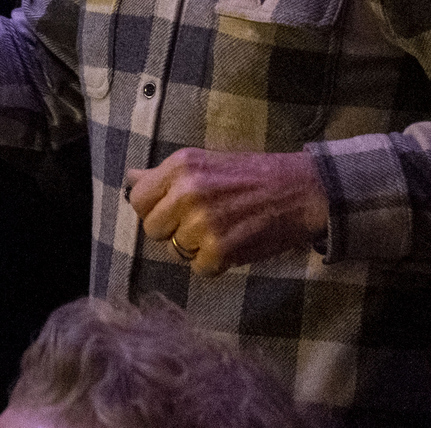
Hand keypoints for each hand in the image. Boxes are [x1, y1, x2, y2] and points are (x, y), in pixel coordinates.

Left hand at [123, 148, 329, 275]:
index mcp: (180, 165)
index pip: (138, 199)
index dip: (153, 209)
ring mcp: (203, 222)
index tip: (171, 210)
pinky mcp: (221, 249)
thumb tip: (130, 179)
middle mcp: (187, 192)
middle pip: (153, 229)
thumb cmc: (251, 175)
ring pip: (176, 251)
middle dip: (173, 230)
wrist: (299, 190)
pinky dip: (214, 262)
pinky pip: (199, 268)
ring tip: (221, 229)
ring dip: (196, 247)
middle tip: (200, 221)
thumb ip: (164, 175)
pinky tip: (232, 243)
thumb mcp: (204, 161)